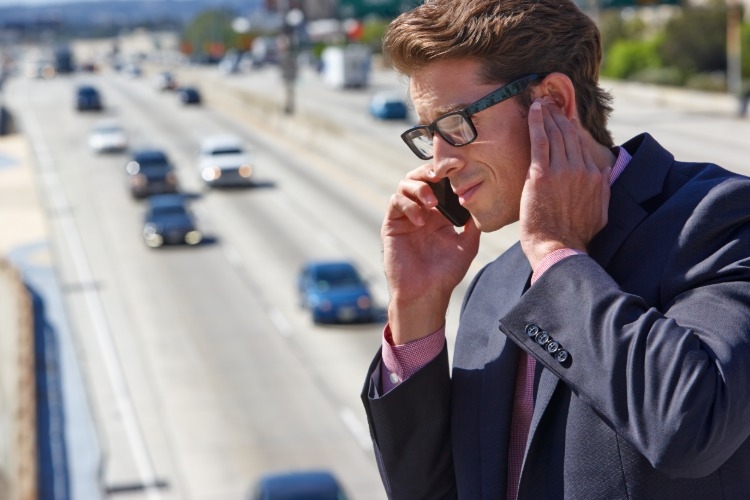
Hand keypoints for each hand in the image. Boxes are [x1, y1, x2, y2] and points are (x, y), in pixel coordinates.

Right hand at [382, 166, 480, 343]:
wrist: (425, 293)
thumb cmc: (446, 273)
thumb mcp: (467, 245)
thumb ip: (473, 223)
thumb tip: (483, 201)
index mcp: (438, 214)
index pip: (438, 184)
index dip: (444, 173)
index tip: (456, 169)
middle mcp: (420, 211)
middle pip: (419, 178)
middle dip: (428, 172)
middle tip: (440, 176)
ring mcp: (405, 217)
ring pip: (404, 185)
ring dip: (419, 188)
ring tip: (432, 202)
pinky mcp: (392, 225)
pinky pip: (395, 202)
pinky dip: (408, 204)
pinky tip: (420, 219)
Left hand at [520, 98, 610, 269]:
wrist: (559, 248)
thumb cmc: (576, 236)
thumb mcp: (600, 213)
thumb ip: (603, 190)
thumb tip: (605, 173)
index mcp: (596, 176)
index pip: (582, 144)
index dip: (571, 128)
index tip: (563, 118)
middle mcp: (582, 169)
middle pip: (569, 134)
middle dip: (558, 116)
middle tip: (549, 103)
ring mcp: (563, 170)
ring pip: (556, 134)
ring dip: (547, 114)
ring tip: (540, 103)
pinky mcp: (542, 174)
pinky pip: (540, 141)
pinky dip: (537, 122)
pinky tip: (534, 110)